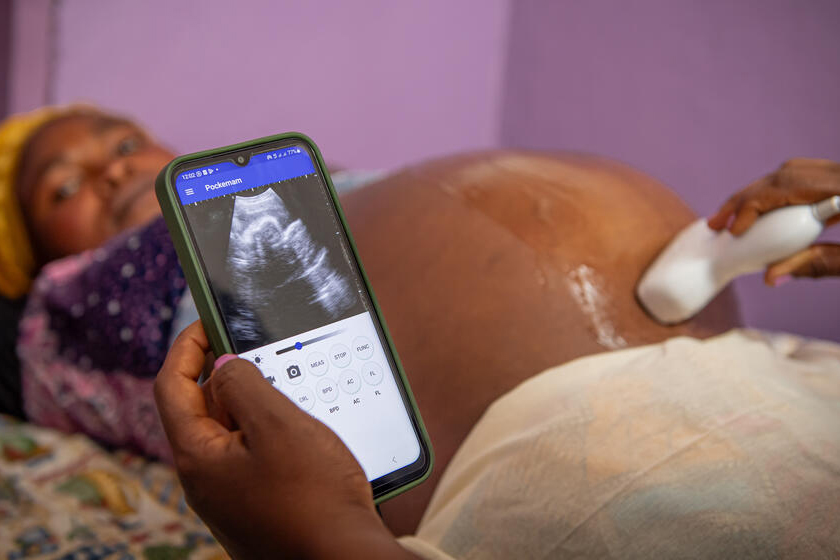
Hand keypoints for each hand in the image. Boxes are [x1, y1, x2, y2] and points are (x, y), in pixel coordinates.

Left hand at [154, 321, 416, 559]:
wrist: (343, 558)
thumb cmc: (314, 496)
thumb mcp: (277, 424)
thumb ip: (243, 385)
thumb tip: (223, 370)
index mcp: (199, 457)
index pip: (171, 387)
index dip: (186, 347)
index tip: (207, 321)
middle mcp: (206, 480)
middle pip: (200, 409)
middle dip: (224, 373)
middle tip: (255, 347)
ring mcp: (231, 495)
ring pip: (230, 432)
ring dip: (251, 401)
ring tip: (284, 383)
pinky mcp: (257, 505)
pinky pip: (251, 454)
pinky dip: (267, 429)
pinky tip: (299, 425)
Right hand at [708, 158, 839, 283]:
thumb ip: (819, 264)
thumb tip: (772, 277)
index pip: (790, 186)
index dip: (755, 205)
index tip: (734, 231)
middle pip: (786, 175)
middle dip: (746, 199)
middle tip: (717, 224)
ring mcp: (838, 174)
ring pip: (793, 171)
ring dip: (758, 193)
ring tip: (731, 217)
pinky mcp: (837, 180)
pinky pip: (805, 176)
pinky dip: (779, 191)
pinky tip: (763, 211)